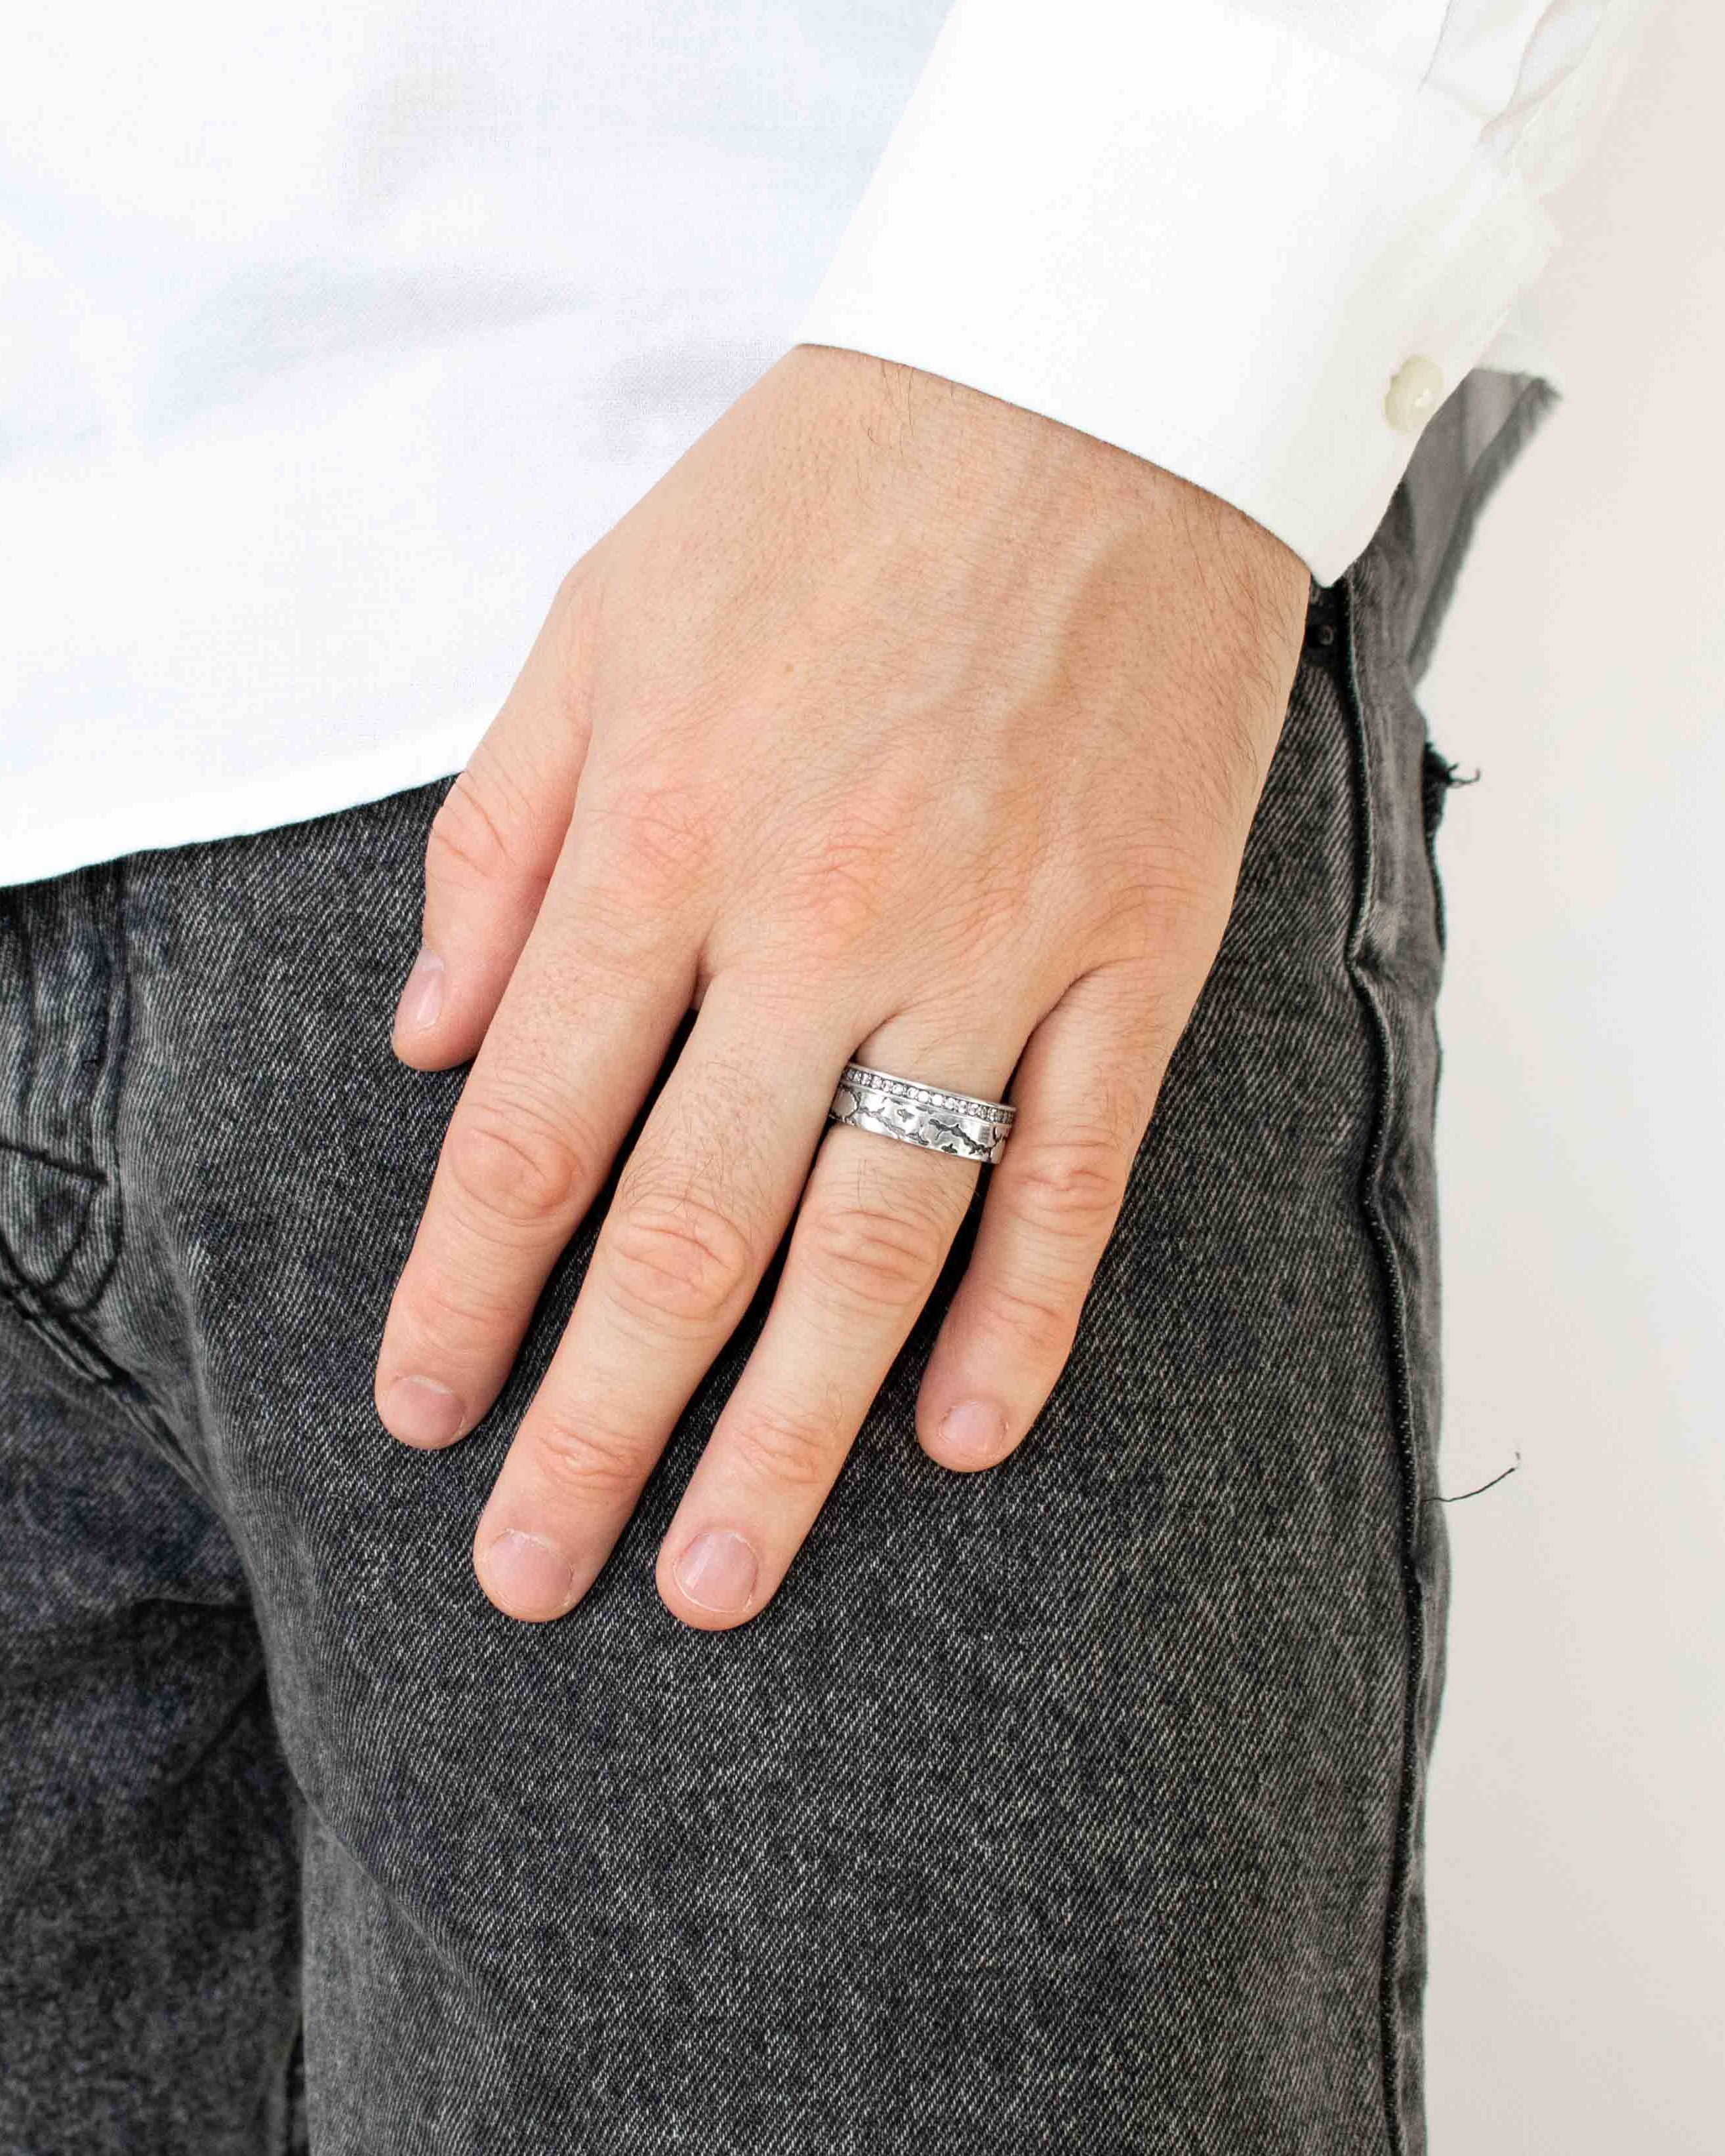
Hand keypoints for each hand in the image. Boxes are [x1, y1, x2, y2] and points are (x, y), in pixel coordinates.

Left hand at [374, 344, 1307, 1628]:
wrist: (1091, 379)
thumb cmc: (825, 494)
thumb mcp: (600, 625)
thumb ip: (501, 842)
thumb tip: (424, 1047)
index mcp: (665, 836)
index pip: (532, 1129)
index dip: (466, 1294)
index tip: (425, 1415)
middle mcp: (817, 921)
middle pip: (686, 1231)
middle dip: (594, 1422)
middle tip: (535, 1573)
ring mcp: (991, 947)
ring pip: (874, 1241)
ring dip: (790, 1430)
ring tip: (717, 1573)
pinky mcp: (1133, 951)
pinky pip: (1075, 1172)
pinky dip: (1022, 1315)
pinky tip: (962, 1435)